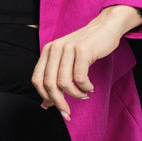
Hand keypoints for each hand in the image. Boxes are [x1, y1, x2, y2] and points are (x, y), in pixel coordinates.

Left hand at [31, 5, 141, 120]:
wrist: (104, 28)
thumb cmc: (85, 48)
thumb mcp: (66, 62)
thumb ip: (55, 79)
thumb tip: (45, 105)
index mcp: (47, 51)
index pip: (37, 79)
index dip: (45, 97)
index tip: (56, 108)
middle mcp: (55, 48)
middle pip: (49, 84)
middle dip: (59, 103)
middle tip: (68, 112)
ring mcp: (68, 48)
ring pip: (64, 83)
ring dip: (75, 95)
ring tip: (83, 95)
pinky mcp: (83, 50)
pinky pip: (80, 77)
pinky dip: (85, 87)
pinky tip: (90, 87)